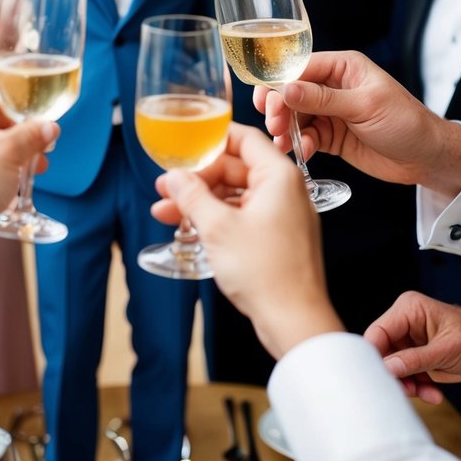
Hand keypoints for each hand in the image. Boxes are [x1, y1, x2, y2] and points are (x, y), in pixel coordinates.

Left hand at [0, 85, 58, 245]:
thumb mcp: (10, 153)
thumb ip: (33, 135)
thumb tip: (49, 127)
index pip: (0, 98)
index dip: (26, 117)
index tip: (42, 134)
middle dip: (16, 142)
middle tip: (37, 159)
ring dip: (2, 158)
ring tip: (23, 177)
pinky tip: (0, 187)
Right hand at [152, 125, 342, 359]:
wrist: (295, 322)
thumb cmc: (266, 272)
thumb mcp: (218, 227)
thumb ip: (192, 195)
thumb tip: (174, 177)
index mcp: (278, 176)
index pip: (243, 138)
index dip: (210, 138)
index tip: (184, 144)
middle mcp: (284, 190)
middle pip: (235, 168)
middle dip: (197, 178)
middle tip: (165, 187)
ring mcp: (282, 215)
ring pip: (235, 195)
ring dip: (201, 202)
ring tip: (166, 212)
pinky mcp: (277, 237)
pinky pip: (242, 216)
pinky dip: (216, 219)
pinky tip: (189, 228)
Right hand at [253, 50, 460, 199]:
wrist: (426, 158)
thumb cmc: (406, 122)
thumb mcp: (365, 106)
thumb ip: (323, 98)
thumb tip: (287, 89)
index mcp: (343, 67)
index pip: (300, 68)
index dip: (279, 83)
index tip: (266, 101)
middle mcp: (333, 86)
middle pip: (291, 92)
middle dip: (279, 108)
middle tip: (274, 125)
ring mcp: (330, 112)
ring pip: (295, 116)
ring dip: (286, 128)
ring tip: (283, 142)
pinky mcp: (330, 135)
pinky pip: (306, 136)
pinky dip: (299, 144)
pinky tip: (303, 152)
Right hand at [364, 290, 460, 402]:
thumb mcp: (447, 351)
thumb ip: (416, 360)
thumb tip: (387, 368)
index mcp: (408, 309)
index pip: (378, 333)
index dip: (375, 357)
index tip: (382, 381)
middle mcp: (403, 322)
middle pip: (382, 353)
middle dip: (396, 376)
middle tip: (410, 392)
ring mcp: (408, 340)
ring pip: (393, 367)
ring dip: (409, 385)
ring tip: (429, 394)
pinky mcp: (414, 355)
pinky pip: (406, 375)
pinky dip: (417, 387)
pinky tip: (433, 393)